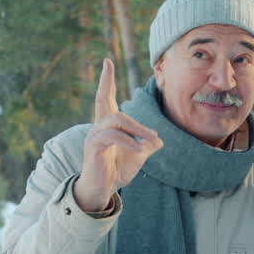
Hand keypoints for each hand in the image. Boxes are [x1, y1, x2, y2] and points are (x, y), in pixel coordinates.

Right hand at [72, 59, 163, 211]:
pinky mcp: (93, 147)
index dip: (106, 80)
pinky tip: (138, 148)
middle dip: (111, 86)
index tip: (107, 61)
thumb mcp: (137, 157)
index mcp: (108, 126)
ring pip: (115, 119)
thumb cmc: (116, 172)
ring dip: (137, 128)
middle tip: (120, 80)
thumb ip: (146, 146)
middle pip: (103, 100)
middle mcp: (98, 127)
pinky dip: (128, 141)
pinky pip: (111, 136)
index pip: (104, 98)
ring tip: (150, 139)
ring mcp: (94, 136)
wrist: (101, 191)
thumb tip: (159, 140)